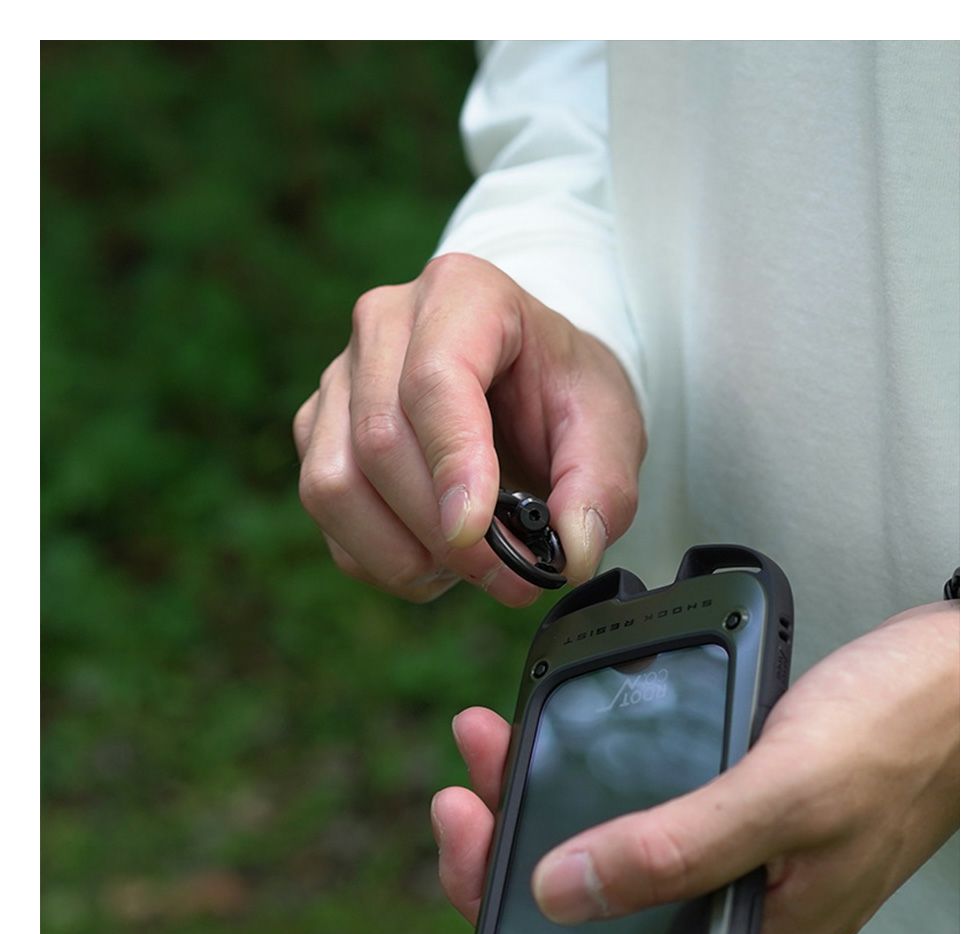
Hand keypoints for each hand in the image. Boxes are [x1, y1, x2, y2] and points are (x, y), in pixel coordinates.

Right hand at [293, 253, 645, 604]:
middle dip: (440, 529)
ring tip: (470, 567)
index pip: (435, 380)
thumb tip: (571, 553)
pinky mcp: (318, 429)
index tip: (477, 531)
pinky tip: (434, 557)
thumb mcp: (609, 425)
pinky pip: (325, 512)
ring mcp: (340, 378)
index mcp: (463, 294)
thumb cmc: (563, 391)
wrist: (528, 382)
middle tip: (507, 576)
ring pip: (334, 483)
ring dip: (401, 551)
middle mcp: (384, 325)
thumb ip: (601, 485)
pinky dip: (379, 557)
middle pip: (380, 440)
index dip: (452, 462)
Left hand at [431, 601, 958, 933]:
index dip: (510, 900)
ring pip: (607, 839)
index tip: (465, 825)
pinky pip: (639, 798)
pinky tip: (560, 737)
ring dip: (542, 793)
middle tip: (472, 773)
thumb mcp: (783, 794)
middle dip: (511, 833)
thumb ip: (678, 850)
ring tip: (497, 741)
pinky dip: (590, 767)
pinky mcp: (727, 804)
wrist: (956, 676)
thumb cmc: (894, 733)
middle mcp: (725, 903)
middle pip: (588, 892)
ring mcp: (725, 850)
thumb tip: (564, 891)